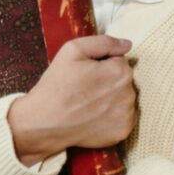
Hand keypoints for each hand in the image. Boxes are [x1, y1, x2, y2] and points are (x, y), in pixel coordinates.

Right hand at [7, 35, 136, 166]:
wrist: (44, 122)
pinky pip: (123, 117)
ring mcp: (127, 115)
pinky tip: (94, 116)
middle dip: (109, 80)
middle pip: (124, 80)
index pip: (119, 60)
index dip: (101, 64)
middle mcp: (129, 94)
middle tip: (85, 88)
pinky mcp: (122, 131)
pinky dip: (112, 116)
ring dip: (112, 98)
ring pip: (124, 98)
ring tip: (88, 103)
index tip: (86, 73)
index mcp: (120, 71)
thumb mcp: (73, 50)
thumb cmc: (57, 85)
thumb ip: (104, 42)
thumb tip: (127, 44)